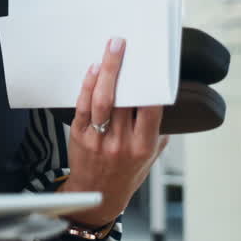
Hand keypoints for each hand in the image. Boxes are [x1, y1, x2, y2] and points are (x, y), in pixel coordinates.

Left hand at [61, 37, 168, 226]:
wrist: (95, 196)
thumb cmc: (125, 174)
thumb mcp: (150, 157)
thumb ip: (156, 131)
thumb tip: (160, 98)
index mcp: (143, 146)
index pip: (150, 109)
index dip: (151, 84)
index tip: (152, 62)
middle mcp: (121, 142)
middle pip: (124, 98)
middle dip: (124, 68)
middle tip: (123, 43)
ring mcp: (99, 138)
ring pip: (102, 99)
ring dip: (106, 70)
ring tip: (110, 49)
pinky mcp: (79, 134)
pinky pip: (83, 106)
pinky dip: (88, 85)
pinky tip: (93, 70)